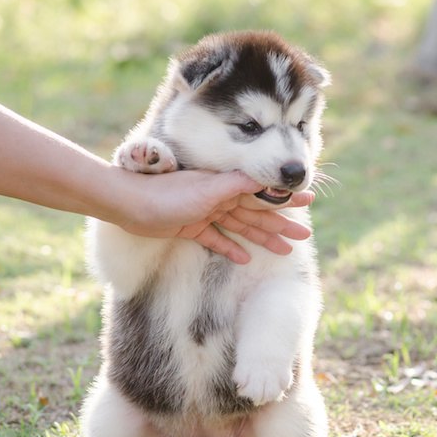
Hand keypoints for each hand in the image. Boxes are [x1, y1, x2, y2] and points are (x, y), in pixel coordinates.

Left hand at [117, 169, 314, 263]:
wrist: (129, 203)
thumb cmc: (168, 194)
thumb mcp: (209, 188)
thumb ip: (239, 183)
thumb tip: (269, 176)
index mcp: (226, 185)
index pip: (263, 192)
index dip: (285, 198)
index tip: (307, 198)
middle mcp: (219, 197)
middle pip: (257, 213)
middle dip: (280, 224)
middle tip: (304, 236)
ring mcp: (206, 213)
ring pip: (241, 228)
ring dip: (262, 239)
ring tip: (283, 252)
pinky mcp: (191, 228)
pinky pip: (216, 240)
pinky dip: (230, 249)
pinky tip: (244, 260)